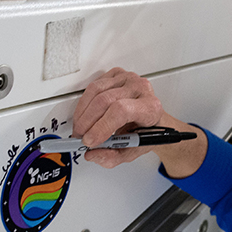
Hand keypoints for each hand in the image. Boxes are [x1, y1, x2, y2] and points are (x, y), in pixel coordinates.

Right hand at [72, 67, 206, 175]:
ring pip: (95, 91)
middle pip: (105, 100)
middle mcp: (141, 89)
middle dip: (87, 123)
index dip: (102, 126)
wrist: (151, 120)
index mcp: (150, 107)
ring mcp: (128, 79)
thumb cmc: (144, 132)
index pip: (122, 110)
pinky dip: (84, 103)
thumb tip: (92, 154)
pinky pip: (93, 86)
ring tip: (80, 129)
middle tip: (80, 138)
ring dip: (82, 114)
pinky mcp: (116, 74)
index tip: (89, 141)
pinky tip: (85, 115)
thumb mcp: (132, 152)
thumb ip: (113, 157)